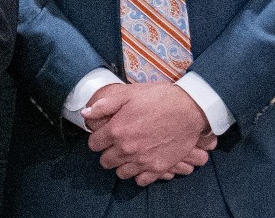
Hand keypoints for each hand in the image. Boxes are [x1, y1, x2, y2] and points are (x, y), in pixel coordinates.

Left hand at [83, 82, 215, 184]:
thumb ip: (103, 106)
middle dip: (107, 152)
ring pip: (121, 173)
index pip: (93, 144)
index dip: (97, 138)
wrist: (189, 109)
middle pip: (105, 161)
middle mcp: (126, 149)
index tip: (104, 134)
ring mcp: (143, 161)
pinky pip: (141, 181)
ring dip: (121, 164)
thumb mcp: (127, 94)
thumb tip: (85, 114)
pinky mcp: (158, 168)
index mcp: (116, 130)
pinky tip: (141, 163)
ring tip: (128, 154)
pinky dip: (139, 174)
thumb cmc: (157, 98)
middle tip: (116, 144)